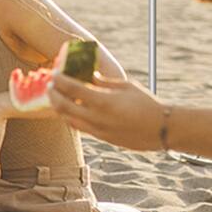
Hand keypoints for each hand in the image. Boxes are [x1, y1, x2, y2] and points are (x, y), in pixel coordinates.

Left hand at [47, 69, 166, 152]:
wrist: (162, 129)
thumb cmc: (146, 103)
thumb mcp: (125, 86)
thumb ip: (104, 81)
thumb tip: (89, 75)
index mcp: (104, 101)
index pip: (73, 89)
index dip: (60, 80)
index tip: (54, 73)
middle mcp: (98, 118)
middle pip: (64, 106)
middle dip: (53, 95)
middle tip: (50, 85)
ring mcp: (99, 131)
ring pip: (68, 119)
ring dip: (59, 108)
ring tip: (56, 97)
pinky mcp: (102, 138)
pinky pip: (79, 127)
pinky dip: (71, 117)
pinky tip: (70, 109)